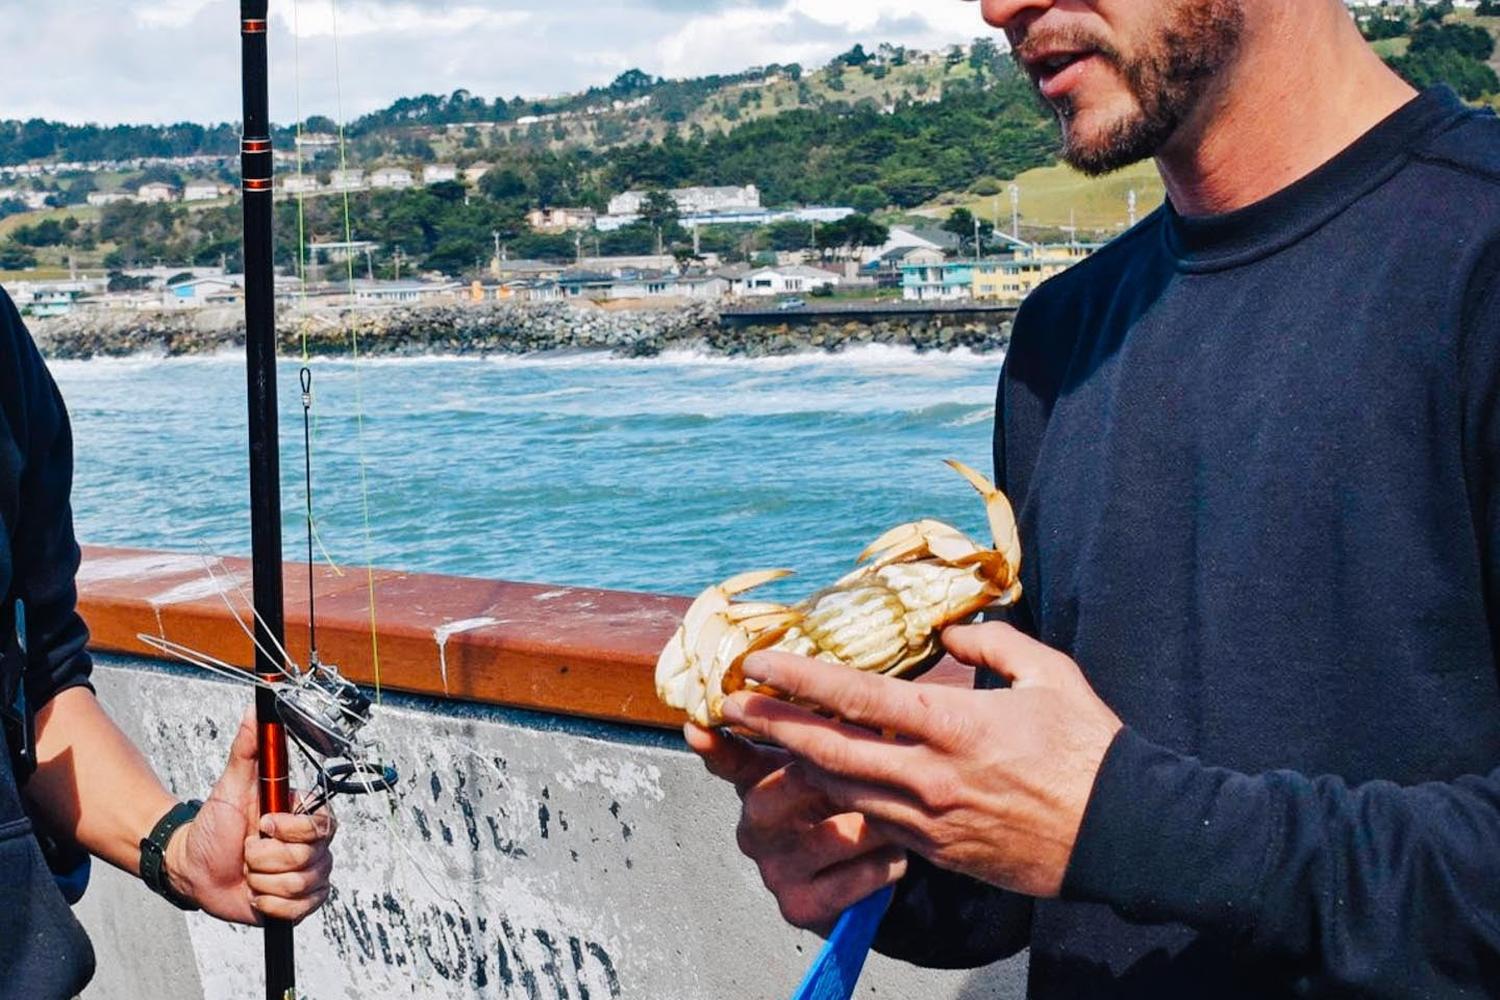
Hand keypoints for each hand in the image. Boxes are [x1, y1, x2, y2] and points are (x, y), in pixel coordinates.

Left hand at [165, 707, 337, 924]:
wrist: (193, 868)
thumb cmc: (213, 825)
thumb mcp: (231, 784)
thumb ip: (248, 747)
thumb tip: (256, 707)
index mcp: (306, 816)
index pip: (322, 826)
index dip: (289, 830)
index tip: (263, 824)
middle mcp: (314, 846)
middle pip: (308, 860)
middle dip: (265, 858)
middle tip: (248, 849)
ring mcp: (310, 875)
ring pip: (299, 885)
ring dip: (262, 880)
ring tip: (249, 870)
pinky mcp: (301, 904)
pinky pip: (297, 910)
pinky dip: (268, 903)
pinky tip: (256, 892)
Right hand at [685, 723, 907, 931]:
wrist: (874, 873)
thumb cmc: (849, 804)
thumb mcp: (834, 764)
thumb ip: (821, 731)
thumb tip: (833, 696)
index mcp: (759, 782)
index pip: (730, 760)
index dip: (715, 745)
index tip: (696, 728)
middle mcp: (755, 827)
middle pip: (774, 798)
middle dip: (823, 780)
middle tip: (868, 767)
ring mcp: (772, 869)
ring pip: (825, 838)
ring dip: (873, 826)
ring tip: (901, 815)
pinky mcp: (799, 906)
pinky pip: (848, 881)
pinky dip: (881, 866)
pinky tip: (896, 856)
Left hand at [719, 622, 1122, 897]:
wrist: (1127, 835)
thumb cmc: (1091, 749)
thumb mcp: (1050, 675)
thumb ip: (994, 643)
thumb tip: (952, 632)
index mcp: (953, 725)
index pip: (856, 697)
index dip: (799, 678)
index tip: (758, 662)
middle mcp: (930, 777)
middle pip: (828, 752)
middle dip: (772, 726)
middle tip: (731, 704)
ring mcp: (931, 821)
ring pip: (843, 792)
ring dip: (797, 765)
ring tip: (764, 739)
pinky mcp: (939, 852)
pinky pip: (875, 823)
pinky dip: (842, 799)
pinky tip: (823, 780)